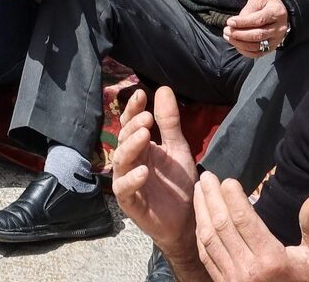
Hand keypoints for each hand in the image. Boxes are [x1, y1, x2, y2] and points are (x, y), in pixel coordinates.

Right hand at [112, 87, 200, 256]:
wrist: (187, 220)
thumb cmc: (179, 184)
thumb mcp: (178, 148)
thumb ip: (169, 122)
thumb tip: (163, 89)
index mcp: (141, 147)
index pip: (131, 123)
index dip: (133, 109)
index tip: (141, 94)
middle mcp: (130, 161)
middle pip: (124, 139)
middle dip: (133, 126)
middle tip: (146, 118)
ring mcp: (127, 181)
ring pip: (121, 161)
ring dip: (131, 147)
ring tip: (145, 136)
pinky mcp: (130, 202)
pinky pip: (125, 189)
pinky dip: (132, 179)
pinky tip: (143, 171)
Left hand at [194, 173, 308, 281]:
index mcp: (270, 260)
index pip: (244, 220)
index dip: (233, 197)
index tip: (228, 179)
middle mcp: (247, 270)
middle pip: (222, 225)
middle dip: (211, 197)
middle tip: (207, 176)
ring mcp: (233, 279)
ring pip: (209, 239)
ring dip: (202, 212)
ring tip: (200, 189)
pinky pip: (206, 256)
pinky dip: (201, 233)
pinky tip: (201, 218)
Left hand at [223, 0, 289, 57]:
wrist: (277, 13)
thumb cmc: (265, 5)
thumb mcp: (257, 1)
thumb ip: (248, 10)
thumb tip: (237, 23)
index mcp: (277, 13)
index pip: (259, 20)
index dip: (243, 22)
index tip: (229, 22)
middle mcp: (279, 28)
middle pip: (258, 35)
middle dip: (239, 34)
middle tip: (226, 30)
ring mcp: (276, 40)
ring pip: (257, 46)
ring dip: (240, 43)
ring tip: (228, 36)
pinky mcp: (272, 48)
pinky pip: (258, 53)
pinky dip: (245, 51)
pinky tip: (236, 44)